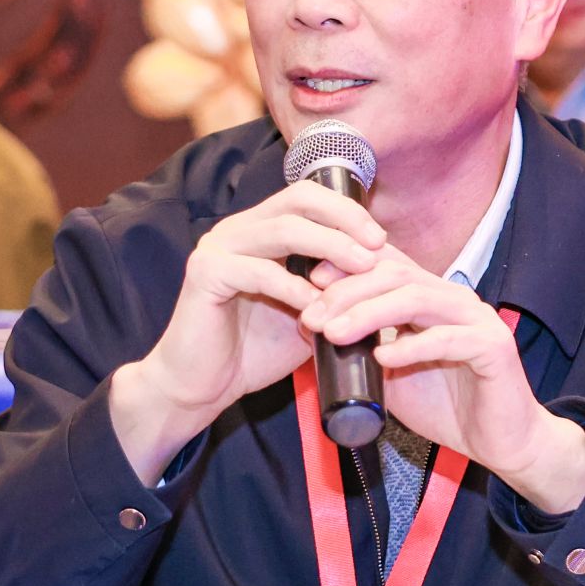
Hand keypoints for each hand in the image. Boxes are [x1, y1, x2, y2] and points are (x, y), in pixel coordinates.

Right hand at [110, 182, 385, 482]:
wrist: (202, 387)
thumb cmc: (253, 352)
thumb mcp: (307, 315)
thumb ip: (333, 291)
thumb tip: (382, 278)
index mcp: (259, 231)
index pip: (307, 198)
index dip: (346, 211)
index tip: (380, 239)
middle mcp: (237, 229)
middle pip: (298, 200)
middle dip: (344, 218)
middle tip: (377, 245)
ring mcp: (217, 247)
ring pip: (283, 229)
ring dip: (330, 246)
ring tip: (363, 267)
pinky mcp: (204, 273)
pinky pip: (258, 272)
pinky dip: (293, 288)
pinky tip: (317, 306)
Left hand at [301, 249, 584, 514]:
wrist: (501, 442)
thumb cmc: (446, 407)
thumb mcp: (389, 376)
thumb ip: (358, 351)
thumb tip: (308, 331)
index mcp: (430, 298)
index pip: (386, 264)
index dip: (346, 265)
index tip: (306, 283)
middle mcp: (453, 298)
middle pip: (395, 274)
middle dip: (348, 291)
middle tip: (313, 316)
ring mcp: (476, 318)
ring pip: (418, 298)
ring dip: (371, 313)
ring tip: (336, 333)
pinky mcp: (493, 346)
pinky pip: (449, 338)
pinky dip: (412, 347)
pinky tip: (383, 358)